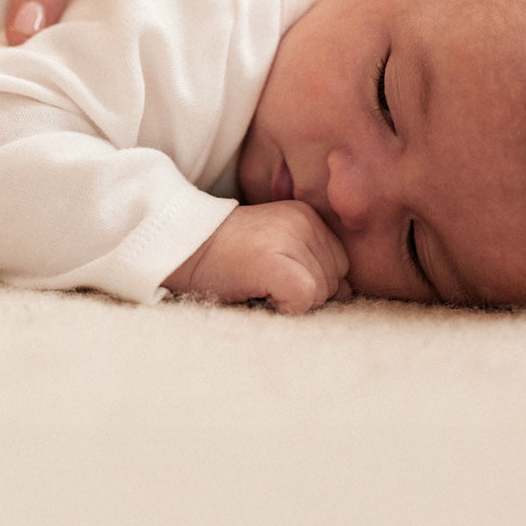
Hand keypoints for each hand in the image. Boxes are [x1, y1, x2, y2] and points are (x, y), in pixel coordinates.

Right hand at [162, 202, 350, 312]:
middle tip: (264, 284)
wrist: (179, 247)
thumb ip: (312, 262)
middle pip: (336, 282)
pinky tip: (260, 296)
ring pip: (321, 294)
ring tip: (258, 286)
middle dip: (306, 294)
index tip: (276, 278)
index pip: (341, 265)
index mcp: (308, 216)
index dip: (314, 283)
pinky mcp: (274, 261)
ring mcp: (290, 239)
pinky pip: (304, 299)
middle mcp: (305, 222)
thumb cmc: (226, 256)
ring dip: (292, 303)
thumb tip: (346, 292)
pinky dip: (286, 309)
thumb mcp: (276, 247)